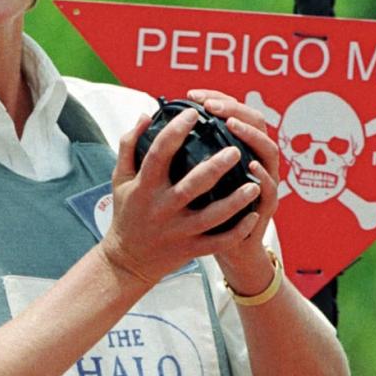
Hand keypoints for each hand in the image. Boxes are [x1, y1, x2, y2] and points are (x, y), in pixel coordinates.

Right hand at [99, 102, 264, 286]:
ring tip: (254, 184)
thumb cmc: (127, 213)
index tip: (193, 114)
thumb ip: (129, 146)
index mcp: (145, 187)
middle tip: (235, 150)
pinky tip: (253, 216)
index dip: (175, 132)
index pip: (159, 154)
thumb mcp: (121, 180)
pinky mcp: (190, 249)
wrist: (127, 261)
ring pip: (212, 217)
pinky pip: (218, 242)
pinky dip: (237, 231)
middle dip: (215, 167)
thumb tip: (146, 115)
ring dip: (235, 201)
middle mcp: (163, 208)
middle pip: (191, 186)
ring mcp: (178, 231)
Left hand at [184, 89, 281, 297]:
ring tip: (232, 126)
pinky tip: (250, 167)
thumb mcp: (189, 180)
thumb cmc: (203, 214)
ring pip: (268, 150)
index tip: (194, 96)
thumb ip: (178, 153)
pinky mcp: (265, 206)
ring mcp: (264, 181)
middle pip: (256, 122)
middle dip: (234, 110)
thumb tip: (149, 124)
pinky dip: (262, 176)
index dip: (217, 99)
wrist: (228, 250)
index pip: (233, 112)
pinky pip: (270, 189)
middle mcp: (255, 159)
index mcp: (237, 149)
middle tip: (212, 107)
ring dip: (252, 136)